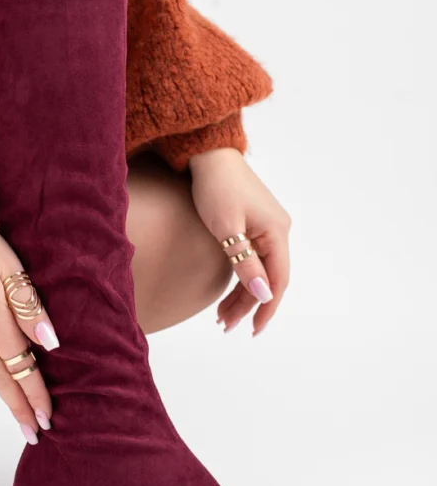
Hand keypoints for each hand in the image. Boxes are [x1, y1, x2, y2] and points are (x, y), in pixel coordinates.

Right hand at [0, 215, 58, 443]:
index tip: (47, 419)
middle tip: (33, 434)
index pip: (23, 368)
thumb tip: (50, 343)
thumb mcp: (12, 270)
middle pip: (2, 380)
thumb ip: (30, 307)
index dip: (36, 395)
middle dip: (19, 409)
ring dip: (3, 393)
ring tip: (17, 409)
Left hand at [189, 148, 291, 336]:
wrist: (208, 155)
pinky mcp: (255, 223)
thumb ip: (245, 263)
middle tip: (225, 326)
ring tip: (220, 316)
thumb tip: (263, 294)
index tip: (253, 330)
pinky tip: (226, 291)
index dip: (267, 308)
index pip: (278, 280)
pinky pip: (254, 257)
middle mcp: (278, 230)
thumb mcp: (227, 228)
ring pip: (260, 270)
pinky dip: (241, 276)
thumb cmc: (215, 188)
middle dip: (248, 305)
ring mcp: (268, 227)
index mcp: (276, 232)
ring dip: (242, 293)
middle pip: (268, 278)